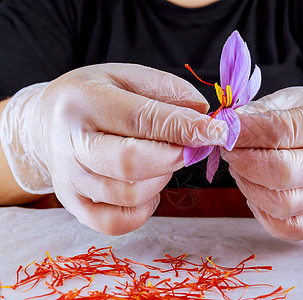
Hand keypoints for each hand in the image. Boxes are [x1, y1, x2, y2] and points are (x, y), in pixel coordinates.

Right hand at [0, 63, 226, 234]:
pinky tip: (147, 187)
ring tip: (161, 160)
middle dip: (174, 158)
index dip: (184, 128)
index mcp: (84, 102)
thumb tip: (203, 113)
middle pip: (131, 163)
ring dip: (160, 179)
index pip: (141, 119)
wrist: (47, 123)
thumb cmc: (96, 97)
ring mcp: (69, 178)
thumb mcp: (127, 76)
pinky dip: (144, 209)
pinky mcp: (73, 204)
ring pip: (129, 194)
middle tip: (190, 148)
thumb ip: (167, 90)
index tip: (217, 132)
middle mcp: (70, 143)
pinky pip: (117, 222)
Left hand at [221, 87, 302, 240]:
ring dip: (248, 186)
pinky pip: (287, 228)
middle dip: (244, 162)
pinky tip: (256, 192)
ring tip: (240, 168)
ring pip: (282, 205)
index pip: (284, 131)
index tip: (225, 128)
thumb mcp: (292, 98)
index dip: (247, 132)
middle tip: (229, 150)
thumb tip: (227, 127)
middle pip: (283, 173)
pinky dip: (262, 214)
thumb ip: (260, 111)